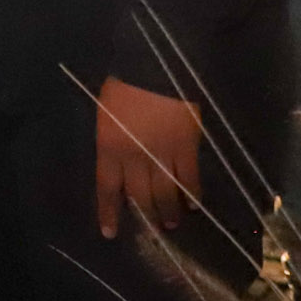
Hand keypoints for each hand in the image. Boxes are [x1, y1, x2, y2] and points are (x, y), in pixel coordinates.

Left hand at [93, 78, 201, 238]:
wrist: (153, 67)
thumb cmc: (123, 84)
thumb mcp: (106, 112)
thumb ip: (112, 137)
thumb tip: (117, 155)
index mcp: (109, 148)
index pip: (107, 188)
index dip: (109, 212)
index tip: (111, 233)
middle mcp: (134, 158)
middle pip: (139, 196)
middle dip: (145, 215)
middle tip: (151, 229)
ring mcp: (162, 155)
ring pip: (165, 192)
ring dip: (168, 210)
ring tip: (171, 223)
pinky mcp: (187, 147)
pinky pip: (189, 177)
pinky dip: (192, 193)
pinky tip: (194, 205)